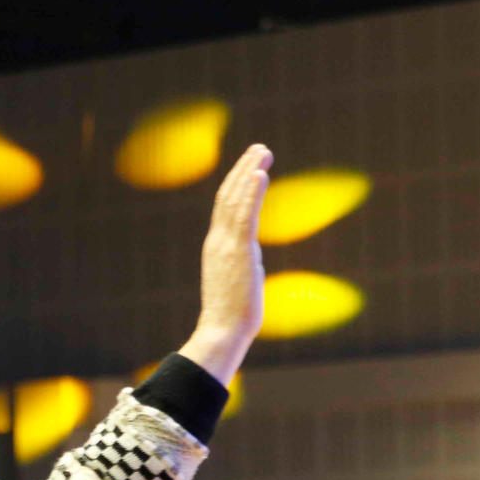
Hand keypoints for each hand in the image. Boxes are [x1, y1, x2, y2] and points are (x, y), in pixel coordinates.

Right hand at [179, 143, 272, 382]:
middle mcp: (218, 240)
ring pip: (236, 199)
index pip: (225, 207)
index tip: (251, 167)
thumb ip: (241, 266)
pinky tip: (259, 174)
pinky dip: (251, 192)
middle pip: (229, 196)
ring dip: (249, 172)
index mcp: (216, 247)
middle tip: (259, 148)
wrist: (222, 331)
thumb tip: (249, 266)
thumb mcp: (235, 282)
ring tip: (262, 152)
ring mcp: (227, 245)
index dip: (237, 183)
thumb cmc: (231, 315)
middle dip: (244, 169)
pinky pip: (245, 215)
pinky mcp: (240, 251)